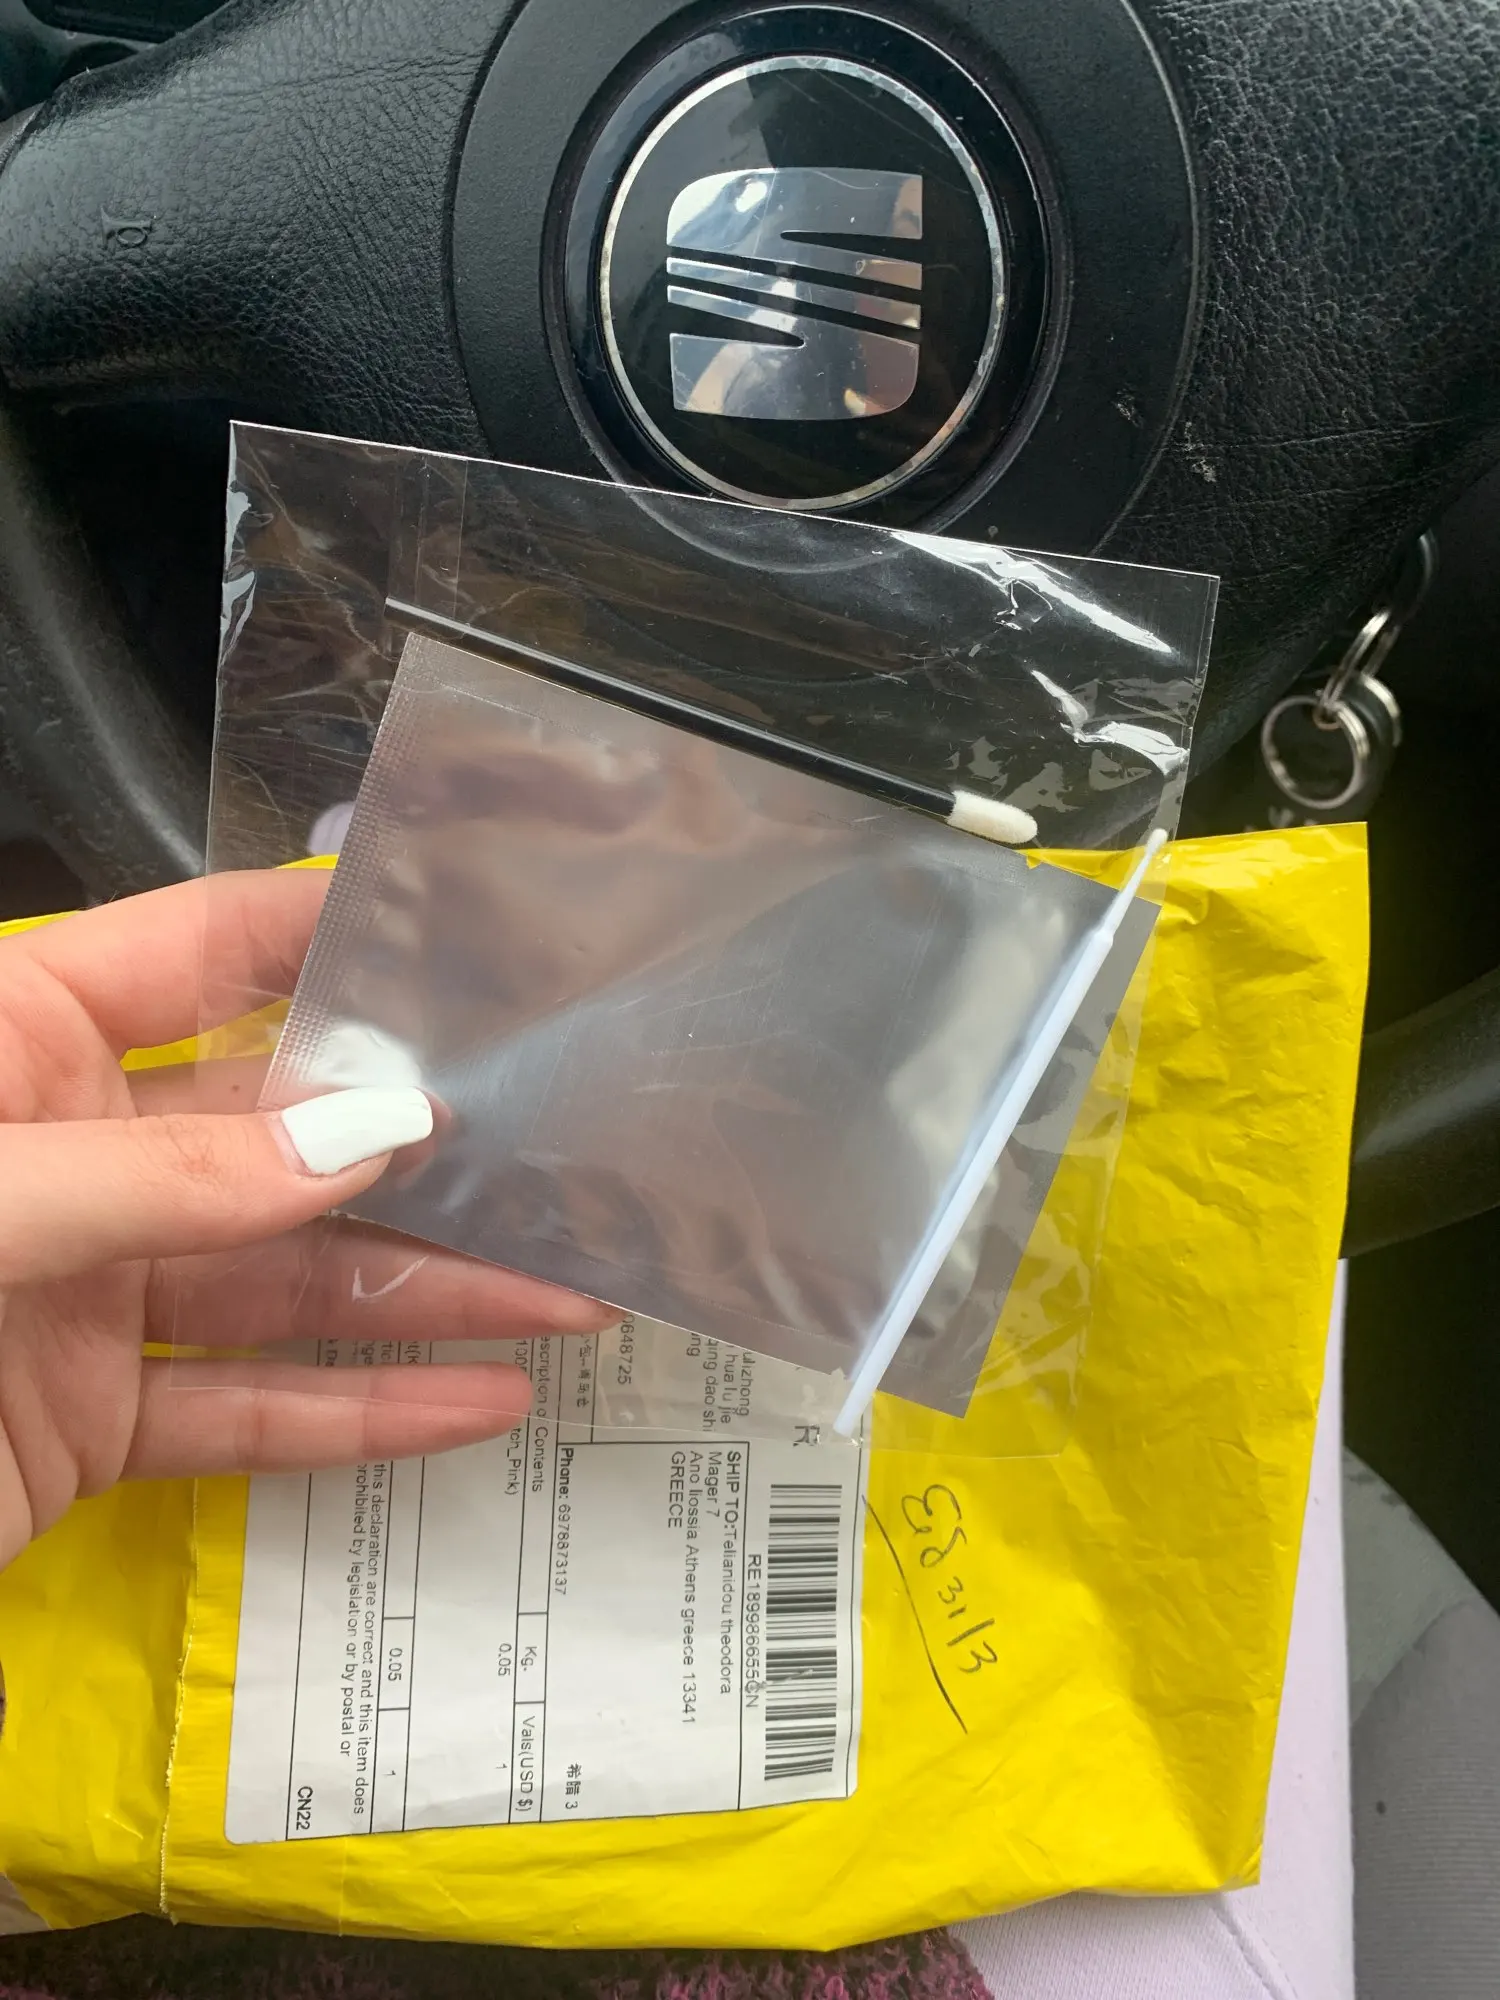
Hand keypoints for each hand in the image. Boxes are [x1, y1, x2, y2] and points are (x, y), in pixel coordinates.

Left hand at [0, 868, 609, 1571]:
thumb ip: (164, 1170)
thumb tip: (372, 1139)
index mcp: (18, 1034)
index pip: (211, 951)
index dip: (343, 936)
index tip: (487, 934)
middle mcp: (70, 1148)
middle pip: (283, 1136)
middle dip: (430, 1153)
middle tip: (574, 1156)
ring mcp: (83, 1289)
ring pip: (288, 1284)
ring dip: (431, 1297)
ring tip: (575, 1297)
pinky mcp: (87, 1420)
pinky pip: (246, 1412)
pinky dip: (359, 1419)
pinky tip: (480, 1408)